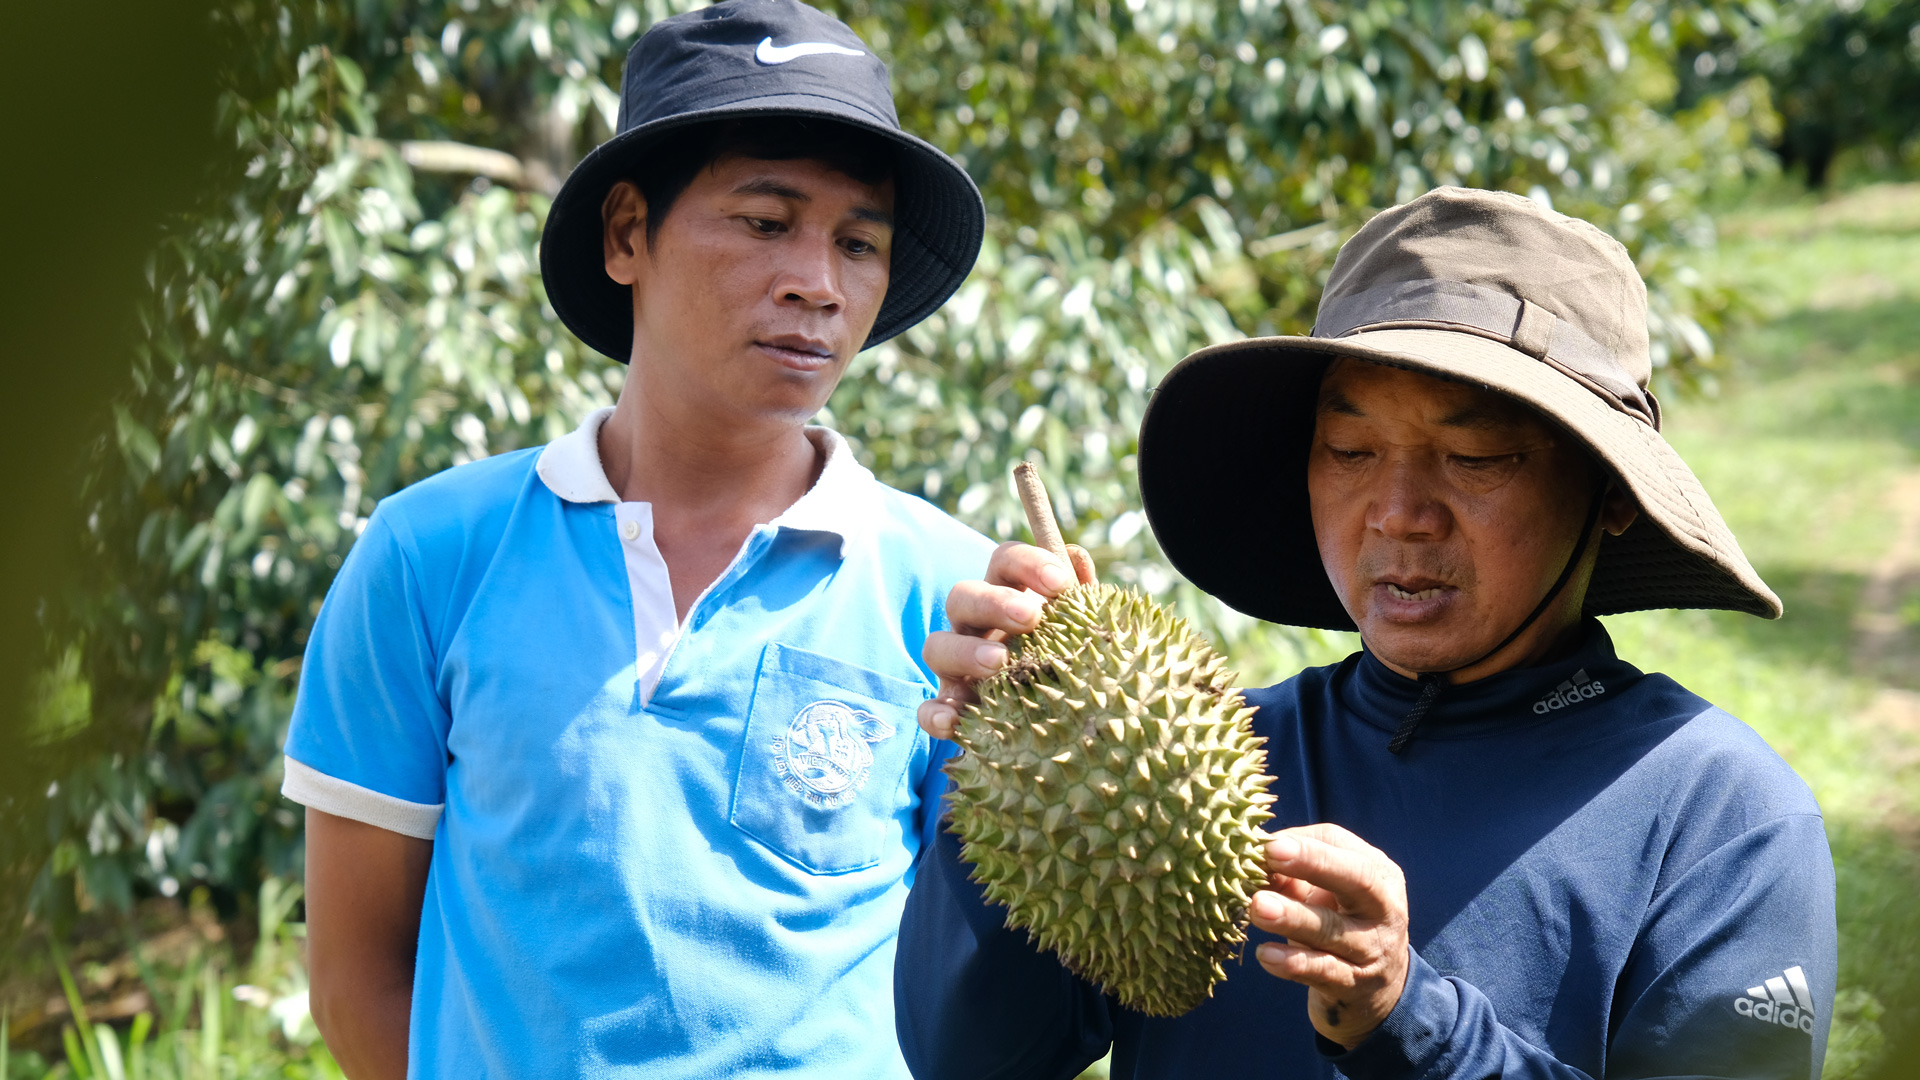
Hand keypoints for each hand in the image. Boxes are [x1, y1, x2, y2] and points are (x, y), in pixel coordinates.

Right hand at [917, 541, 1095, 739]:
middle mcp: (974, 625)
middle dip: (994, 602)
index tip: (1061, 584)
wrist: (1057, 718)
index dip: (1028, 564)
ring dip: (965, 651)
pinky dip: (934, 713)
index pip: (1005, 561)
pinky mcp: (951, 706)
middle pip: (963, 595)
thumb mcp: (1079, 628)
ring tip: (998, 662)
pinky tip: (953, 722)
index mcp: (1007, 595)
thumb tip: (1076, 558)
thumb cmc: (1068, 658)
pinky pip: (928, 707)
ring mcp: (956, 666)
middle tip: (1030, 617)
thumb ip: (1080, 596)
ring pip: (937, 646)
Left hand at [1249, 824, 1410, 1049]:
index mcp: (1378, 873)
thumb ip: (1292, 876)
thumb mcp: (1323, 895)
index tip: (1267, 842)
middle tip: (1272, 853)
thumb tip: (1249, 860)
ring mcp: (1373, 949)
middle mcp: (1384, 908)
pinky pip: (1323, 971)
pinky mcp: (1356, 986)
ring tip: (1257, 907)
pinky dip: (1293, 963)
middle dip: (1314, 862)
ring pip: (1333, 929)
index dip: (1304, 844)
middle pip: (1357, 878)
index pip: (1342, 846)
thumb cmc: (1340, 924)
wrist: (1378, 992)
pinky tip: (1265, 955)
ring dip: (1293, 917)